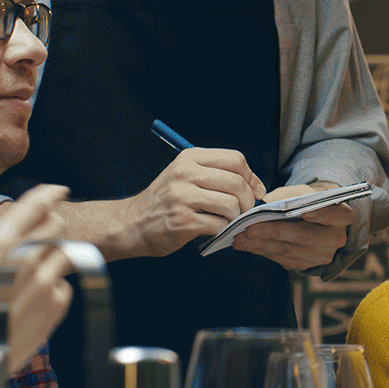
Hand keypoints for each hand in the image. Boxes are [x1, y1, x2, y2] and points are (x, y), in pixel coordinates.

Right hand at [0, 185, 71, 370]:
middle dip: (53, 228)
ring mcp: (45, 280)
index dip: (49, 194)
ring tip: (31, 280)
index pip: (33, 206)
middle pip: (57, 225)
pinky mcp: (58, 301)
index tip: (60, 190)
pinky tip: (32, 305)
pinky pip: (64, 284)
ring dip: (53, 259)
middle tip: (42, 241)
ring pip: (64, 253)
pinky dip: (53, 290)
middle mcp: (25, 258)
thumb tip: (17, 227)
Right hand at [115, 149, 265, 257]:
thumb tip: (256, 185)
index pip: (235, 159)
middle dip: (248, 200)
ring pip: (231, 204)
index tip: (256, 190)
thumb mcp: (186, 176)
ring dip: (236, 217)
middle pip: (236, 182)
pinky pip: (218, 224)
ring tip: (227, 220)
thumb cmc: (165, 201)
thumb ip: (217, 174)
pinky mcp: (182, 221)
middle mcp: (185, 173)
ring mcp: (182, 197)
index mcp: (190, 158)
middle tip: (245, 210)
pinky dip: (222, 229)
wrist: (132, 223)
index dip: (252, 177)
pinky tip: (213, 228)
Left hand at [232, 182, 352, 270]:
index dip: (323, 214)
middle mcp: (336, 238)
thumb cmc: (306, 200)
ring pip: (288, 250)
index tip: (305, 212)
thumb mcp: (300, 192)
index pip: (336, 215)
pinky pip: (281, 259)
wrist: (313, 217)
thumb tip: (259, 207)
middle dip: (273, 232)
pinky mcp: (306, 265)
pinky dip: (262, 251)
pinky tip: (247, 244)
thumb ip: (286, 198)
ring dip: (260, 244)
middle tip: (249, 229)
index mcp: (342, 215)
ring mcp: (321, 255)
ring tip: (240, 237)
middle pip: (303, 236)